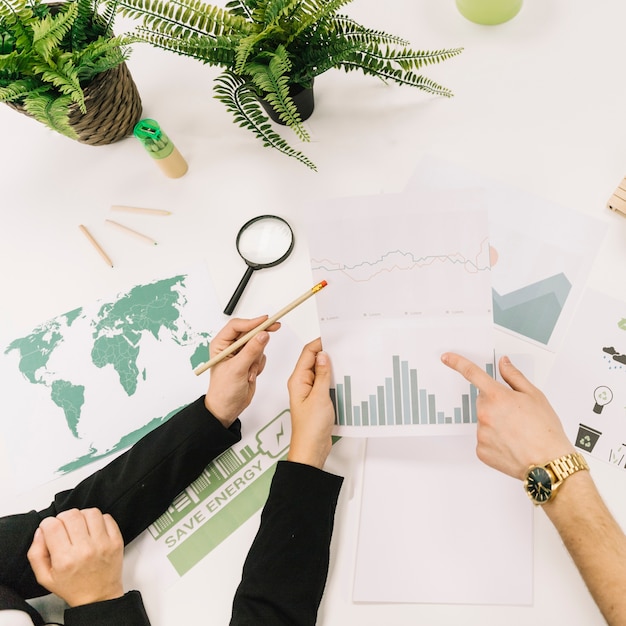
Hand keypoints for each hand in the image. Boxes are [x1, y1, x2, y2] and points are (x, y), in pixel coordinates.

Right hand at [27, 508, 123, 607]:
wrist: (98, 597)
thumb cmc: (73, 587)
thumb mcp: (45, 577)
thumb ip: (36, 553)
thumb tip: (41, 531)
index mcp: (65, 559)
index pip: (53, 526)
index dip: (48, 524)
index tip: (49, 528)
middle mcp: (85, 550)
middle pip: (72, 515)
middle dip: (63, 518)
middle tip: (63, 527)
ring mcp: (103, 543)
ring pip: (90, 512)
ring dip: (82, 516)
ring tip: (79, 527)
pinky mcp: (116, 540)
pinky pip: (107, 517)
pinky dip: (98, 519)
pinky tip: (93, 530)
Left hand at [205, 316, 279, 427]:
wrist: (227, 408)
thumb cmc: (223, 391)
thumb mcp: (237, 369)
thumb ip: (251, 351)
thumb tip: (263, 335)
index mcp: (220, 344)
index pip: (236, 326)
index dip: (252, 322)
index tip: (265, 321)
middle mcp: (230, 347)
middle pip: (249, 332)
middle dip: (260, 336)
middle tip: (275, 326)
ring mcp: (241, 354)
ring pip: (258, 344)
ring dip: (257, 358)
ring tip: (249, 372)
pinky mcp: (249, 361)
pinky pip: (261, 355)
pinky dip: (259, 365)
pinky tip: (251, 375)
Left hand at [287, 338, 334, 469]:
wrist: (312, 449)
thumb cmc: (310, 428)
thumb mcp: (319, 397)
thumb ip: (323, 375)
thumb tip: (324, 355)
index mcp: (298, 380)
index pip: (308, 353)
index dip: (320, 343)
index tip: (334, 337)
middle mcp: (303, 383)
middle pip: (314, 360)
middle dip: (328, 352)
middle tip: (344, 346)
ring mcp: (310, 391)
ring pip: (321, 371)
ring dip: (332, 366)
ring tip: (346, 359)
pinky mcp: (318, 399)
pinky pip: (326, 382)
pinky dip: (334, 378)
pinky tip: (344, 377)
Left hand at [441, 353, 574, 479]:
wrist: (549, 463)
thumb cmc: (545, 431)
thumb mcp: (535, 396)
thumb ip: (514, 376)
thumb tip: (504, 364)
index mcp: (497, 397)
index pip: (472, 373)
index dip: (457, 363)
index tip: (447, 357)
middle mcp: (485, 414)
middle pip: (483, 401)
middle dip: (496, 404)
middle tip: (516, 415)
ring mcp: (481, 433)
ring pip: (484, 421)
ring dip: (495, 423)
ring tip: (517, 432)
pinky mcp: (481, 450)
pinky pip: (484, 440)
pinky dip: (494, 440)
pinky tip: (510, 444)